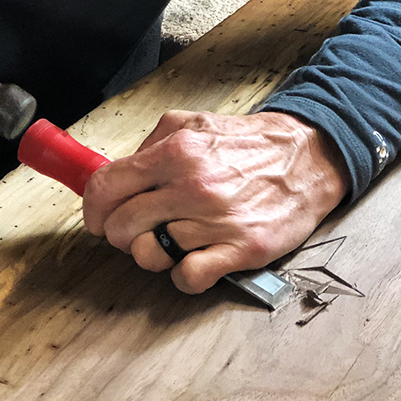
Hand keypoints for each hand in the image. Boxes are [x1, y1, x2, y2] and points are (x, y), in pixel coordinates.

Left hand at [83, 110, 349, 293]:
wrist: (307, 157)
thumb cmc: (247, 144)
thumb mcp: (193, 123)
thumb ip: (151, 145)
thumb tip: (117, 176)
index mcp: (176, 151)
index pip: (106, 188)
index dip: (93, 209)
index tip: (98, 218)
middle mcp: (192, 186)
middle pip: (122, 227)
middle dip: (122, 233)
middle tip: (139, 229)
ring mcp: (217, 221)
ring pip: (149, 256)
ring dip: (152, 253)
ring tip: (170, 240)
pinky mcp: (241, 250)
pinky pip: (187, 277)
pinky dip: (184, 274)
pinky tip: (194, 258)